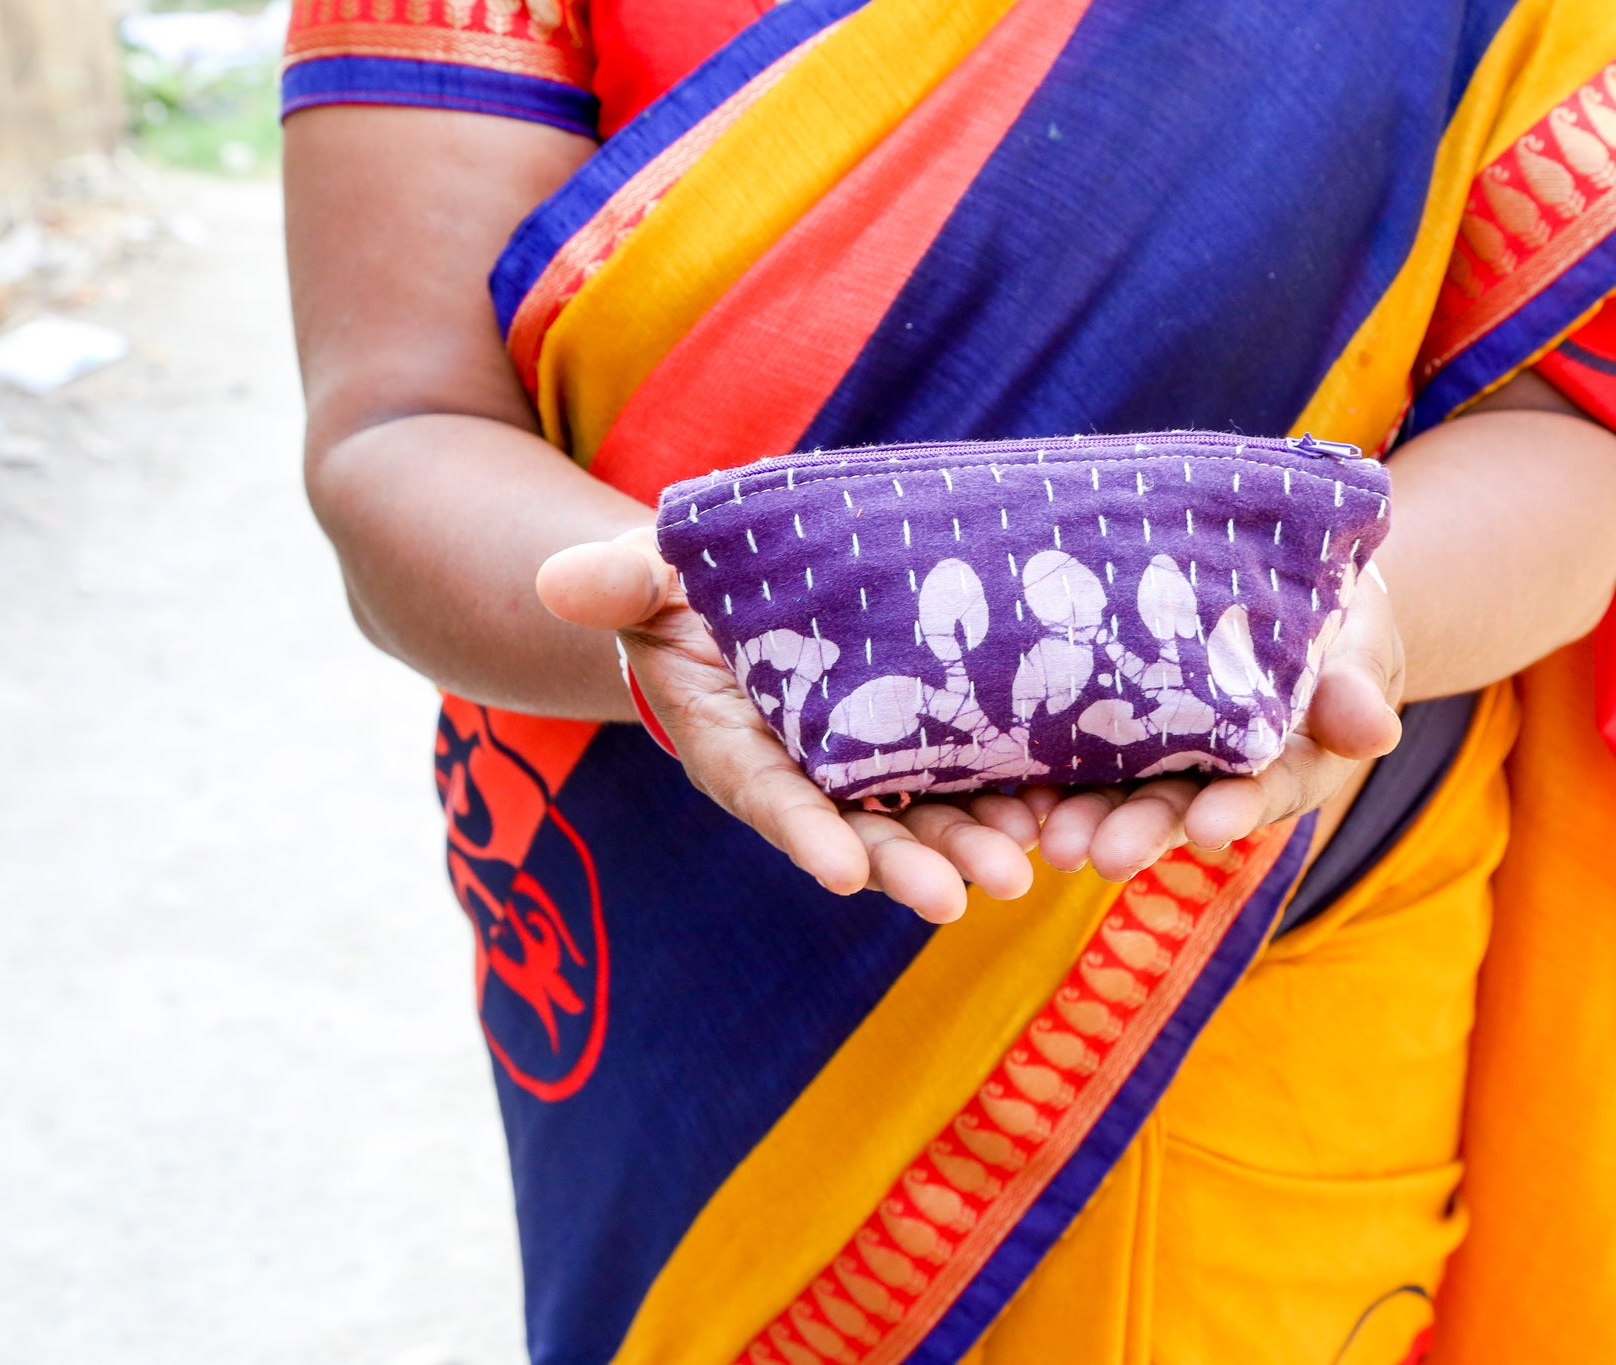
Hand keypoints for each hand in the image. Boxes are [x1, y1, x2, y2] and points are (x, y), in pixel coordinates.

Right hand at [536, 529, 1043, 922]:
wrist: (744, 594)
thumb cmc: (685, 588)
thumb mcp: (647, 576)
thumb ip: (614, 581)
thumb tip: (560, 579)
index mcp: (735, 743)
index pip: (766, 793)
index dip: (803, 832)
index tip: (841, 872)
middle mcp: (805, 771)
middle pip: (859, 828)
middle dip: (909, 863)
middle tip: (963, 896)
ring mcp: (868, 762)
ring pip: (924, 815)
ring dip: (971, 844)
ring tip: (1026, 868)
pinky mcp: (921, 740)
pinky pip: (967, 776)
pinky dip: (1006, 797)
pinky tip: (1055, 815)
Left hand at [1028, 566, 1405, 880]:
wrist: (1282, 583)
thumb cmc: (1334, 614)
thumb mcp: (1359, 640)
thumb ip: (1356, 686)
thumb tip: (1374, 730)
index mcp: (1291, 759)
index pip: (1268, 789)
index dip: (1238, 808)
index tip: (1209, 827)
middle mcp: (1220, 772)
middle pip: (1183, 807)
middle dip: (1144, 830)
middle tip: (1102, 856)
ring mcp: (1161, 756)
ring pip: (1122, 792)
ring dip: (1086, 818)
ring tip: (1049, 841)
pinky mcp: (1109, 729)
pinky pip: (1073, 758)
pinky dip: (1044, 778)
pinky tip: (1009, 797)